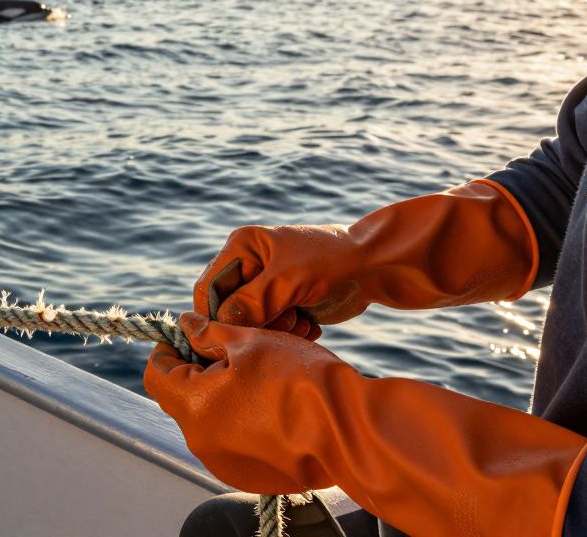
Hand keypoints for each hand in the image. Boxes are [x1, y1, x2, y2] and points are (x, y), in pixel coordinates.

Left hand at [145, 313, 586, 536]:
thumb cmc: (325, 380)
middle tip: (236, 331)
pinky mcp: (274, 465)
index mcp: (203, 406)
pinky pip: (250, 426)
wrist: (385, 434)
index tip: (192, 321)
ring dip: (235, 375)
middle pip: (188, 388)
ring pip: (220, 406)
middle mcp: (214, 440)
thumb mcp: (265, 344)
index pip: (159, 367)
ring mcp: (241, 459)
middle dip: (206, 356)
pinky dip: (259, 400)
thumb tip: (184, 327)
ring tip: (272, 347)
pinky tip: (291, 376)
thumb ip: (213, 337)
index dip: (172, 339)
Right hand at [193, 181, 538, 330]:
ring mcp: (269, 286)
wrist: (377, 267)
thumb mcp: (288, 280)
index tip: (231, 339)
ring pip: (253, 325)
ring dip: (276, 332)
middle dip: (256, 325)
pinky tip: (311, 326)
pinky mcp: (287, 302)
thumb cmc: (332, 262)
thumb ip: (251, 302)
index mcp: (242, 247)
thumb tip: (218, 325)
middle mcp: (251, 265)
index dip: (216, 316)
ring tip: (301, 325)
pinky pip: (274, 329)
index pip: (210, 289)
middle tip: (284, 325)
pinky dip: (290, 333)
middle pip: (230, 311)